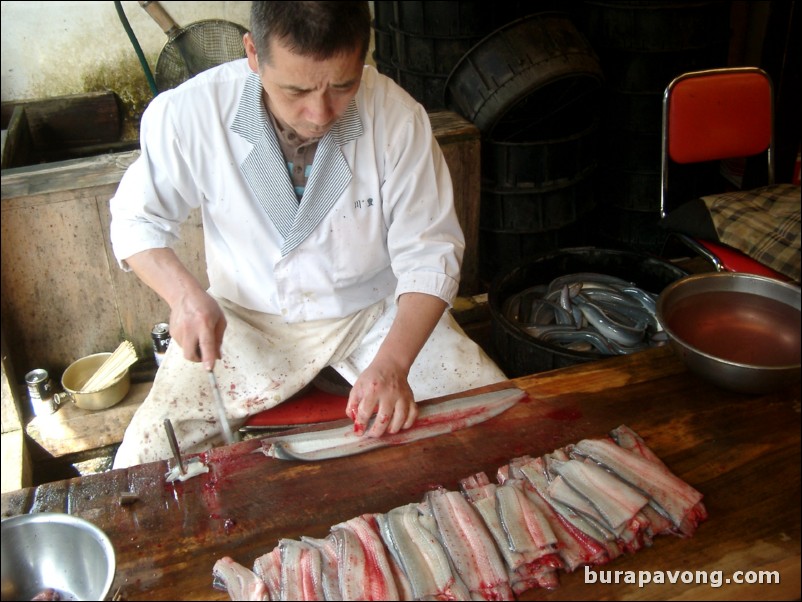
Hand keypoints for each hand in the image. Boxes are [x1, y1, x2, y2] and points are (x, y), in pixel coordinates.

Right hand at [125, 248, 225, 369]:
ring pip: (186, 351)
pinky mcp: (172, 332)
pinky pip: (182, 344)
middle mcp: (190, 328)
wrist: (184, 295)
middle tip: (205, 355)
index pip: (206, 344)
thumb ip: (219, 338)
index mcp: (204, 323)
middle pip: (190, 354)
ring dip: (194, 350)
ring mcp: (178, 331)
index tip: (209, 369)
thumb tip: (217, 357)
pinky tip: (190, 331)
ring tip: (198, 335)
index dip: (208, 357)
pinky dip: (188, 343)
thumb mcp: (219, 319)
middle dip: (198, 360)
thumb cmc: (206, 306)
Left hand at [346, 359, 418, 437]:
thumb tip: (354, 420)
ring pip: (400, 417)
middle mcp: (388, 393)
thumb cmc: (373, 376)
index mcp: (373, 389)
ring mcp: (401, 396)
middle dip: (377, 431)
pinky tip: (401, 425)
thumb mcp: (358, 386)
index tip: (359, 431)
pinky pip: (413, 413)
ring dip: (393, 428)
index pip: (365, 411)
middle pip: (384, 418)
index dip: (361, 424)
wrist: (391, 365)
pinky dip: (408, 422)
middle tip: (373, 434)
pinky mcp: (410, 397)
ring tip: (387, 431)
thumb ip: (353, 403)